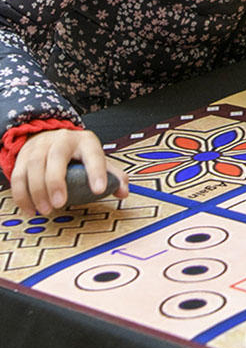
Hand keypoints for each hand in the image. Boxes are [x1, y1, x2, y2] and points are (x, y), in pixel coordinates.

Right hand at [9, 127, 126, 215]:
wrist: (50, 137)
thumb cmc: (77, 154)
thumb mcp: (97, 159)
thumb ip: (112, 175)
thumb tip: (123, 192)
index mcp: (85, 141)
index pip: (93, 154)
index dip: (97, 171)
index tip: (100, 190)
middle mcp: (62, 139)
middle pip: (57, 156)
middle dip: (57, 181)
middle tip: (60, 204)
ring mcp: (40, 146)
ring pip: (34, 165)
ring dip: (38, 191)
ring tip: (46, 210)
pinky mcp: (23, 156)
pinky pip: (18, 176)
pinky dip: (22, 196)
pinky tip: (31, 210)